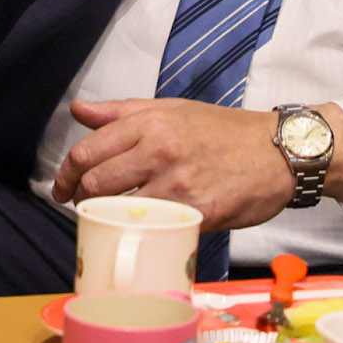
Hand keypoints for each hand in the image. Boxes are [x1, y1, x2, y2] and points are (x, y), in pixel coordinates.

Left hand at [51, 99, 327, 233]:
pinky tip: (142, 233)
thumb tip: (79, 110)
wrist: (279, 151)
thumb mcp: (172, 109)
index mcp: (150, 123)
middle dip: (81, 201)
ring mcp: (180, 184)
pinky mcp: (199, 213)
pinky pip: (157, 229)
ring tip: (110, 222)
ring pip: (121, 210)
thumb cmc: (223, 131)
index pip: (88, 153)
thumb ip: (122, 111)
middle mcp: (160, 151)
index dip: (66, 176)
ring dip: (108, 221)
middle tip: (83, 208)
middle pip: (97, 184)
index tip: (63, 189)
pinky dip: (143, 234)